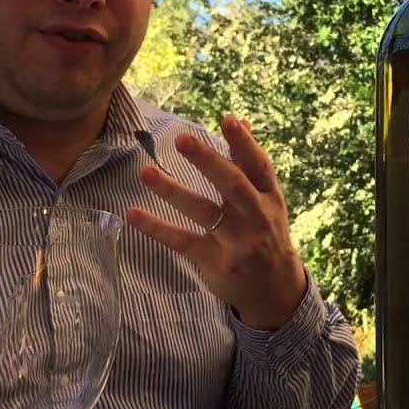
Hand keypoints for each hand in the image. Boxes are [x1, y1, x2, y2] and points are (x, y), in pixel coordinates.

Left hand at [127, 115, 306, 330]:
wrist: (276, 288)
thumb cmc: (267, 233)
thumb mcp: (267, 199)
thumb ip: (249, 162)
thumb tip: (239, 119)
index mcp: (270, 197)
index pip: (258, 166)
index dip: (244, 143)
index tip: (227, 120)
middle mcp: (256, 217)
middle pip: (232, 186)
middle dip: (208, 162)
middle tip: (183, 140)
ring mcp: (236, 242)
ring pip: (202, 211)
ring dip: (172, 190)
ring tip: (145, 172)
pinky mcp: (215, 261)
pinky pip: (182, 241)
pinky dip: (157, 228)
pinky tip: (133, 213)